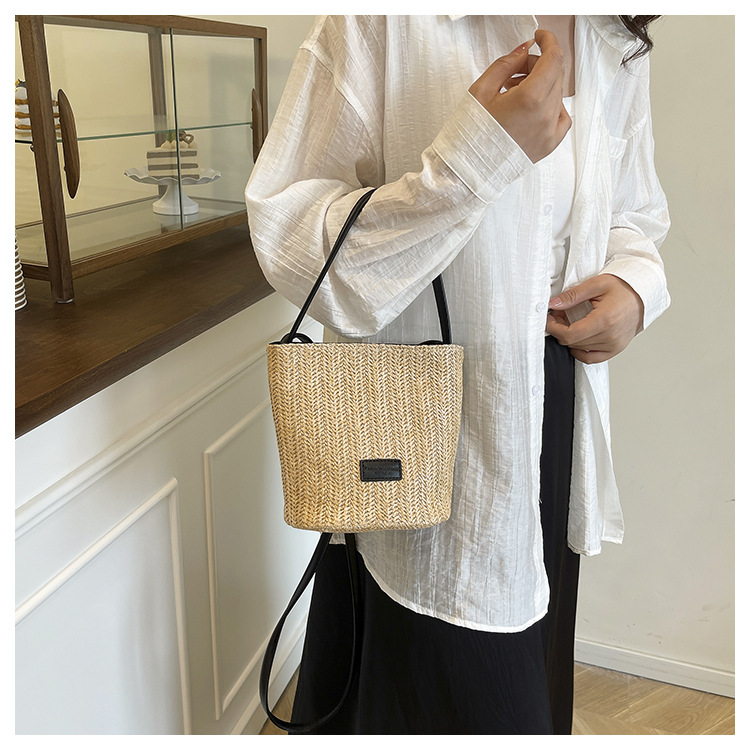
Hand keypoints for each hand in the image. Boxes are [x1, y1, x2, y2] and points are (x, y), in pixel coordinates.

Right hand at [468, 29, 570, 162]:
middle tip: (516, 71)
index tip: (541, 38)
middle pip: (555, 74)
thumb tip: (524, 50)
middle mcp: (545, 116)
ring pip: (557, 94)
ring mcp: (549, 132)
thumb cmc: (471, 135)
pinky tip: (533, 109)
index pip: (553, 58)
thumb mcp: (482, 90)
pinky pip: (562, 118)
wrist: (468, 169)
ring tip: (515, 94)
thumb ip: (506, 64)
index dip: (548, 42)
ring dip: (541, 86)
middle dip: (538, 65)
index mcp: (530, 99)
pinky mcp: (549, 145)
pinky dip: (552, 107)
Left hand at [545, 274, 644, 363]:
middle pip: (572, 342)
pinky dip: (580, 351)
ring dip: (570, 337)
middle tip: (559, 315)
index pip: (569, 335)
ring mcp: (614, 345)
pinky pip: (591, 358)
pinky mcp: (616, 349)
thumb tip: (553, 304)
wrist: (644, 294)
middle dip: (560, 329)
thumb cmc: (624, 288)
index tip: (549, 319)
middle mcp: (610, 337)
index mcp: (604, 320)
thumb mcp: (597, 284)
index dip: (554, 328)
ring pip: (579, 349)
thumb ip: (573, 296)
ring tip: (571, 321)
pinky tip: (578, 338)